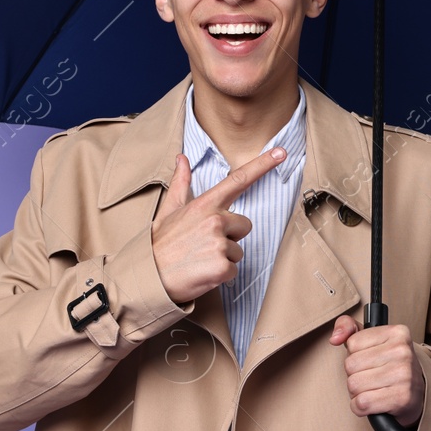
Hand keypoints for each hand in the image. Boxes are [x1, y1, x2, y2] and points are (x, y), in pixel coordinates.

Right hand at [151, 147, 285, 305]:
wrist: (148, 277)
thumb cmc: (159, 245)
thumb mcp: (168, 211)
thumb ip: (181, 184)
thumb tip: (182, 158)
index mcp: (205, 205)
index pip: (238, 180)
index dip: (262, 165)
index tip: (281, 153)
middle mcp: (215, 220)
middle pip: (244, 225)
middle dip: (230, 236)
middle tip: (204, 245)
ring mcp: (219, 244)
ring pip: (239, 251)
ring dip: (224, 258)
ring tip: (200, 260)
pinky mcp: (222, 267)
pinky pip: (234, 270)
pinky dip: (221, 276)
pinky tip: (202, 273)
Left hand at [329, 314, 424, 426]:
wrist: (418, 393)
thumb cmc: (390, 365)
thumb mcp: (373, 340)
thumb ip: (349, 327)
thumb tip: (335, 338)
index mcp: (396, 332)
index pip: (352, 343)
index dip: (355, 355)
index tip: (371, 360)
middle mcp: (402, 351)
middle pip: (350, 365)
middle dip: (355, 375)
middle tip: (372, 377)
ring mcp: (404, 374)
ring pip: (354, 385)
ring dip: (357, 392)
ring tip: (373, 389)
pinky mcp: (401, 397)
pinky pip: (361, 403)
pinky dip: (361, 407)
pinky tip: (373, 402)